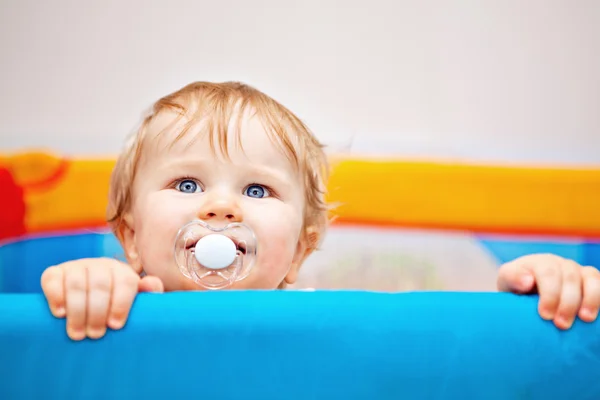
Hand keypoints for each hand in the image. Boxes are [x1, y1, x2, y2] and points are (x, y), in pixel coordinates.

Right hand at [41, 257, 163, 339]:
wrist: (85, 302)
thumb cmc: (114, 306)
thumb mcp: (133, 301)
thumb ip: (148, 293)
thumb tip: (151, 285)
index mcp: (121, 271)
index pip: (125, 281)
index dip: (121, 304)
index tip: (116, 325)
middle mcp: (100, 265)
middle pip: (100, 284)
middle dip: (98, 312)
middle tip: (95, 335)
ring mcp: (76, 266)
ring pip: (77, 283)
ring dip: (77, 310)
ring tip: (78, 333)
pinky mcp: (54, 272)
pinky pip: (52, 279)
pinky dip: (56, 296)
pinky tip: (60, 313)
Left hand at [497, 254, 599, 328]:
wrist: (526, 294)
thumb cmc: (516, 289)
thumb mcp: (507, 282)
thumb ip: (512, 278)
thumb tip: (528, 281)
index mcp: (539, 262)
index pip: (548, 273)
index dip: (549, 294)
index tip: (545, 315)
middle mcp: (560, 263)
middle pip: (570, 277)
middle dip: (567, 302)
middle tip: (561, 325)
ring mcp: (577, 271)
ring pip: (590, 277)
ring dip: (590, 299)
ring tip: (586, 319)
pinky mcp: (590, 281)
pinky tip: (596, 314)